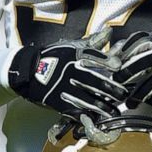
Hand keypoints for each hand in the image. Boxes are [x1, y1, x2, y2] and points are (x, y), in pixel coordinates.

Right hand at [8, 27, 126, 117]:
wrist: (28, 70)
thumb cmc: (54, 57)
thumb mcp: (71, 46)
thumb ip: (92, 42)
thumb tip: (109, 32)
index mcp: (74, 56)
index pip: (93, 57)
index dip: (107, 61)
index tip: (118, 66)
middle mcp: (70, 71)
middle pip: (93, 80)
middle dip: (110, 89)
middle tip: (123, 95)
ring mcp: (64, 87)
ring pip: (86, 98)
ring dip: (102, 106)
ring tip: (114, 111)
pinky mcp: (58, 101)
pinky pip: (73, 109)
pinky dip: (85, 115)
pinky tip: (96, 119)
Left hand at [115, 31, 151, 106]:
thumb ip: (136, 47)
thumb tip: (111, 56)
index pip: (131, 45)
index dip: (117, 56)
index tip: (110, 66)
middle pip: (135, 65)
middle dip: (121, 76)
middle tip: (116, 82)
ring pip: (144, 87)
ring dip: (133, 97)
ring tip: (128, 101)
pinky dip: (148, 101)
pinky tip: (146, 100)